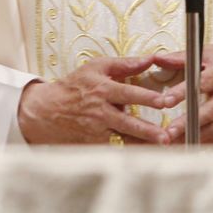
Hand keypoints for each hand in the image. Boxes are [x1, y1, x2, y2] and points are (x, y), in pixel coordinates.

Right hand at [16, 55, 172, 144]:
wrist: (47, 111)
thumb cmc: (75, 85)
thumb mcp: (96, 67)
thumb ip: (124, 64)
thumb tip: (149, 58)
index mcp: (103, 90)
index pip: (129, 94)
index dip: (146, 98)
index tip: (164, 102)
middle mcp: (101, 112)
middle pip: (128, 122)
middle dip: (147, 129)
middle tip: (166, 134)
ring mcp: (97, 130)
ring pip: (124, 138)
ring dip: (143, 143)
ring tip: (162, 147)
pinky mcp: (94, 144)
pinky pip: (116, 147)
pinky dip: (131, 150)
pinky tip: (148, 154)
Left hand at [155, 45, 212, 143]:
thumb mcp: (208, 54)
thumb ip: (182, 58)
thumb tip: (158, 59)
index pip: (200, 84)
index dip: (183, 93)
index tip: (166, 101)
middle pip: (208, 111)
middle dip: (188, 123)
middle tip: (168, 131)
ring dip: (194, 137)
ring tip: (173, 142)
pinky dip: (206, 143)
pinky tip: (190, 146)